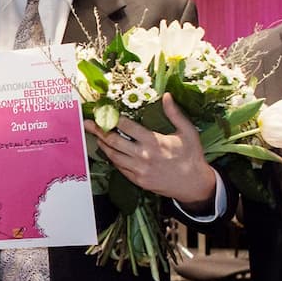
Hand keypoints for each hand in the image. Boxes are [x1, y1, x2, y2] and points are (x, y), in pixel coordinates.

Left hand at [85, 93, 215, 204]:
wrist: (194, 184)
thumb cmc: (191, 156)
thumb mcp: (187, 132)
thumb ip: (175, 114)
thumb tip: (166, 96)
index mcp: (154, 142)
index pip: (127, 127)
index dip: (114, 118)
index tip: (104, 111)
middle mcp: (143, 156)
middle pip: (114, 141)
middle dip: (99, 131)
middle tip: (88, 123)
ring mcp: (139, 170)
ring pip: (114, 156)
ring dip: (103, 145)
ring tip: (95, 136)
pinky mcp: (138, 180)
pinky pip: (120, 168)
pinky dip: (112, 159)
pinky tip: (108, 151)